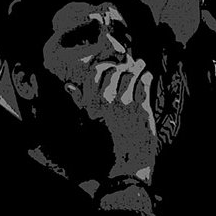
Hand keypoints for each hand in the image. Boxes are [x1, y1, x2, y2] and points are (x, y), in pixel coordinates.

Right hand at [69, 57, 157, 181]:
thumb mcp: (93, 116)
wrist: (130, 155)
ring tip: (140, 64)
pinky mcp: (140, 107)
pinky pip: (144, 83)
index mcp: (95, 101)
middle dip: (123, 64)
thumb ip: (80, 99)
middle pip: (115, 70)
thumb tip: (67, 85)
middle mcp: (108, 101)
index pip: (97, 71)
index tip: (113, 62)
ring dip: (137, 67)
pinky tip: (147, 76)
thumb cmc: (112, 134)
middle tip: (130, 60)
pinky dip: (147, 77)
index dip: (106, 64)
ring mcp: (125, 104)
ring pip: (130, 75)